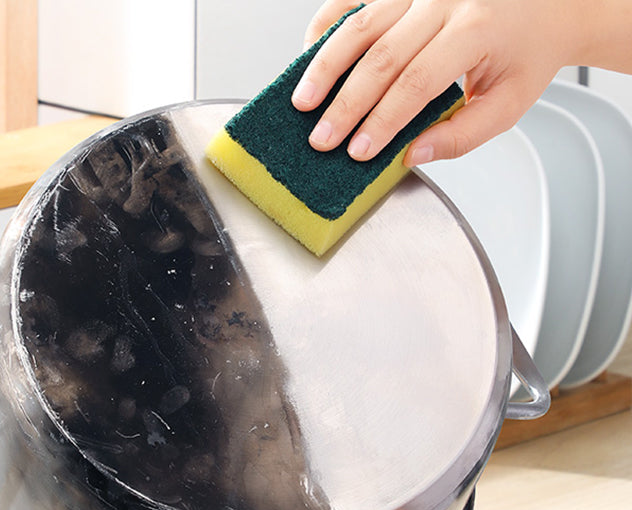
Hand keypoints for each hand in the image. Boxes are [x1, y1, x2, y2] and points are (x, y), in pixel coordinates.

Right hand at [293, 0, 574, 164]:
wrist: (546, 1)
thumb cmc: (525, 53)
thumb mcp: (508, 103)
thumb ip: (461, 135)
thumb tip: (412, 155)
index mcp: (477, 29)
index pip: (417, 83)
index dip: (383, 120)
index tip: (358, 151)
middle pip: (382, 56)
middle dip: (346, 103)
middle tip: (321, 139)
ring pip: (362, 25)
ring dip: (326, 66)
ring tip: (303, 102)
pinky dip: (329, 25)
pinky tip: (309, 53)